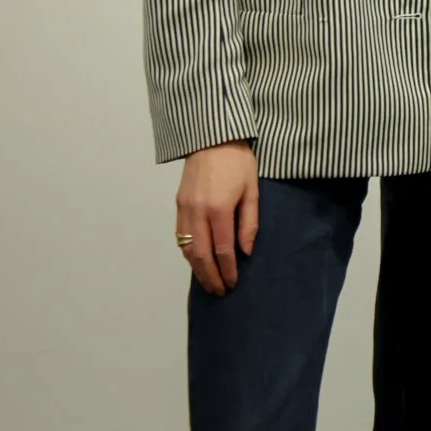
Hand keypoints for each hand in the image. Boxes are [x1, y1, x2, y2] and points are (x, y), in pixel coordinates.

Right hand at [176, 141, 259, 295]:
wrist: (213, 139)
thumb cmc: (239, 162)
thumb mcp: (252, 190)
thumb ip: (249, 222)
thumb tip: (246, 252)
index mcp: (219, 208)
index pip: (222, 249)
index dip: (228, 270)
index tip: (234, 283)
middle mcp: (197, 212)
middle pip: (201, 254)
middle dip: (211, 276)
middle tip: (221, 292)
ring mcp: (184, 209)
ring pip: (187, 248)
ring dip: (197, 269)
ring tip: (209, 283)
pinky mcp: (178, 205)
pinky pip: (180, 236)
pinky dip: (188, 253)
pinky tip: (197, 262)